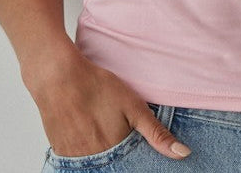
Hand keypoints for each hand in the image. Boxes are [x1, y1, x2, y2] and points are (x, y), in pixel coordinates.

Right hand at [23, 47, 191, 159]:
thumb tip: (183, 154)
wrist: (57, 77)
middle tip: (115, 130)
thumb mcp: (133, 106)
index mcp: (115, 151)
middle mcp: (95, 161)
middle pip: (114, 166)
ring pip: (97, 164)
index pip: (132, 168)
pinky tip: (89, 132)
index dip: (137, 161)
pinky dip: (88, 151)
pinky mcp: (61, 152)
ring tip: (101, 129)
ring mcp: (76, 158)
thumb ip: (157, 133)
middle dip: (121, 158)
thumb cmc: (96, 87)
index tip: (137, 148)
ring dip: (104, 154)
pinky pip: (79, 161)